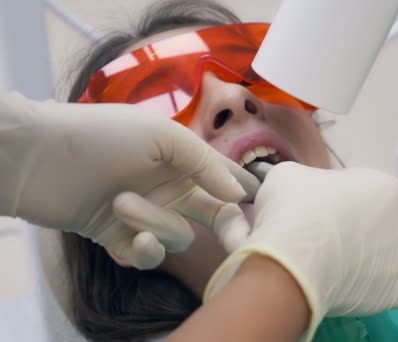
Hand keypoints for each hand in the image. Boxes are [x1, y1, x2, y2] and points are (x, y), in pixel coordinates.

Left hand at [0, 92, 258, 268]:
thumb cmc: (102, 136)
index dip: (248, 190)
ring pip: (178, 236)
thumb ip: (206, 163)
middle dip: (229, 227)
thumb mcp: (162, 135)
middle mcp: (170, 188)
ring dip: (155, 224)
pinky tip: (131, 240)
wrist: (40, 158)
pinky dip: (145, 250)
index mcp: (182, 160)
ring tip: (122, 203)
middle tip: (240, 243)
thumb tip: (238, 193)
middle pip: (215, 214)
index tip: (270, 206)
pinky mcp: (123, 239)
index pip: (226, 176)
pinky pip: (150, 255)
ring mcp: (148, 215)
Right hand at [204, 162, 397, 340]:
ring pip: (392, 253)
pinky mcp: (395, 291)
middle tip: (331, 233)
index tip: (317, 207)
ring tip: (337, 265)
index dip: (340, 195)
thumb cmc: (292, 209)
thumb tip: (303, 191)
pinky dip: (386, 289)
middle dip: (366, 222)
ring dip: (372, 255)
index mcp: (382, 186)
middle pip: (388, 217)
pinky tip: (365, 289)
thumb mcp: (288, 175)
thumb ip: (306, 179)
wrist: (291, 260)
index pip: (366, 187)